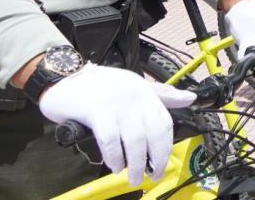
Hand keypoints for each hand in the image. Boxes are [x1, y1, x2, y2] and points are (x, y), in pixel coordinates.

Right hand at [39, 64, 196, 187]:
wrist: (64, 77)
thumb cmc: (99, 85)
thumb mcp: (133, 85)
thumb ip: (161, 94)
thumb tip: (191, 98)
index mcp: (145, 91)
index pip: (165, 122)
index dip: (165, 146)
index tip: (162, 163)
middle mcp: (135, 96)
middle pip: (154, 133)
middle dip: (156, 159)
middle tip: (152, 176)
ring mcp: (117, 103)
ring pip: (134, 140)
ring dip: (135, 164)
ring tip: (133, 178)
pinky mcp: (97, 111)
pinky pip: (111, 140)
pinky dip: (114, 157)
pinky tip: (115, 166)